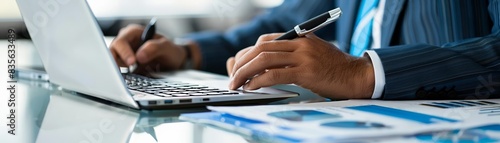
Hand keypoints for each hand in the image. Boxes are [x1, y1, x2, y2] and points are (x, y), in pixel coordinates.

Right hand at [110, 24, 187, 73]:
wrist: (173, 61)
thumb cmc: (169, 51)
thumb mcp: (166, 47)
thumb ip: (154, 48)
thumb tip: (139, 56)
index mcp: (133, 33)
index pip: (121, 41)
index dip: (124, 52)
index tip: (132, 62)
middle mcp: (126, 42)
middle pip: (112, 52)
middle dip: (116, 63)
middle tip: (124, 73)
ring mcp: (124, 54)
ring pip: (113, 63)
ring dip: (118, 71)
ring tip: (126, 79)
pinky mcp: (126, 66)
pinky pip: (119, 71)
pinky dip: (122, 76)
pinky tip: (128, 81)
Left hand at [227, 33, 374, 98]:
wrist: (357, 75)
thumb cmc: (333, 68)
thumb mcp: (311, 54)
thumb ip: (291, 55)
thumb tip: (263, 66)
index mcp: (299, 37)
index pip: (265, 41)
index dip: (248, 53)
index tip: (239, 66)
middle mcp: (299, 44)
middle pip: (260, 48)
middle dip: (242, 63)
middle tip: (233, 77)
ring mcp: (303, 57)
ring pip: (264, 60)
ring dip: (245, 72)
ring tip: (236, 84)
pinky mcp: (306, 72)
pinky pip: (275, 75)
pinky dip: (259, 81)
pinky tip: (251, 88)